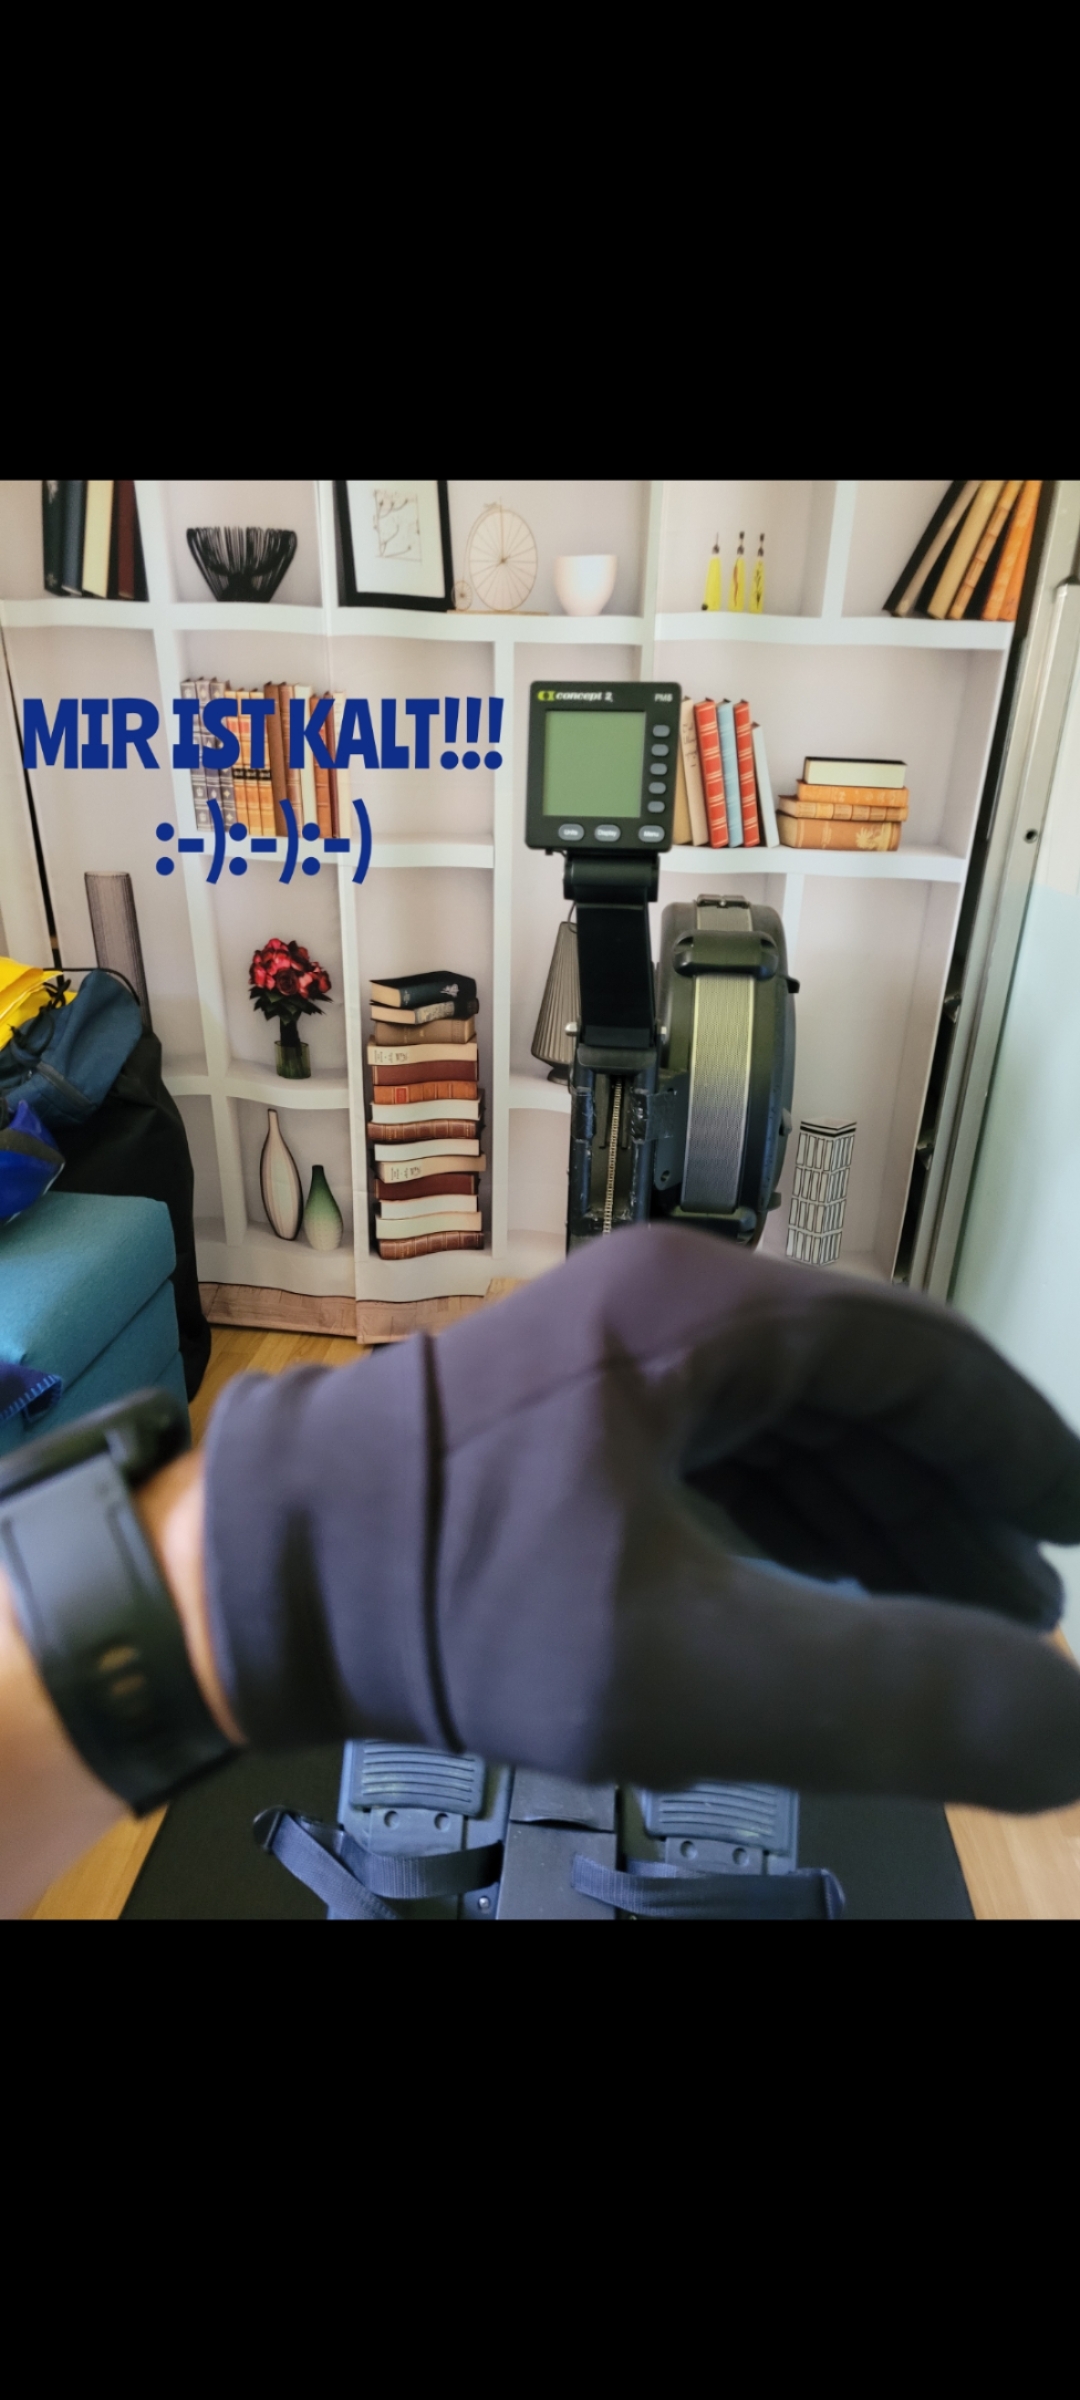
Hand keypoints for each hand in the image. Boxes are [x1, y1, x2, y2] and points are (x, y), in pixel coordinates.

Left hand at [421, 1228, 1079, 1808]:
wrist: (251, 1578)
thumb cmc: (460, 1602)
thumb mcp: (686, 1669)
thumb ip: (892, 1695)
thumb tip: (1076, 1720)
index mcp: (708, 1313)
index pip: (918, 1354)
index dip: (1014, 1443)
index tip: (1077, 1527)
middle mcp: (670, 1308)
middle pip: (860, 1390)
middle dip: (951, 1501)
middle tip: (1028, 1608)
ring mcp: (613, 1358)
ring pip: (790, 1428)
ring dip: (876, 1519)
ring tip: (954, 1622)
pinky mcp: (568, 1422)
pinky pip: (722, 1457)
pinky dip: (792, 1526)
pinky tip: (824, 1601)